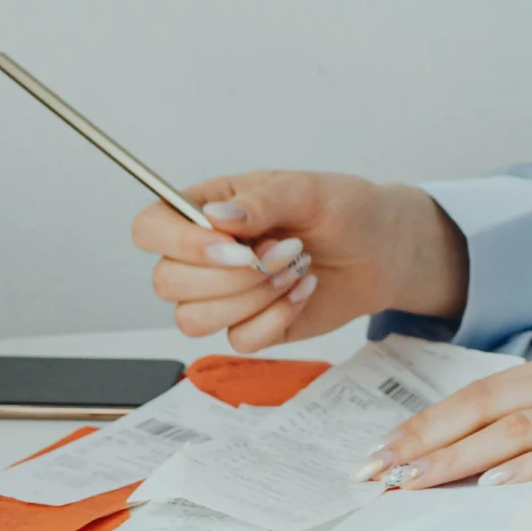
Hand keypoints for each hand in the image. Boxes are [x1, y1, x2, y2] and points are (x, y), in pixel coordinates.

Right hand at [131, 171, 469, 352]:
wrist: (382, 251)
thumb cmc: (344, 210)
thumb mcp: (307, 190)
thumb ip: (261, 201)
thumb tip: (215, 218)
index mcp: (205, 209)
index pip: (150, 228)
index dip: (179, 243)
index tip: (234, 246)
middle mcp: (204, 254)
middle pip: (166, 282)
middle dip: (232, 275)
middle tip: (285, 250)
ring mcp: (223, 294)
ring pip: (193, 319)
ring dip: (252, 298)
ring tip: (296, 268)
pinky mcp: (249, 326)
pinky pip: (237, 341)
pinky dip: (275, 319)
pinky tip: (302, 292)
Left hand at [360, 341, 531, 488]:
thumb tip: (514, 440)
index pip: (480, 393)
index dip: (427, 422)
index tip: (386, 451)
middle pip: (481, 411)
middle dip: (421, 444)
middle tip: (375, 474)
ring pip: (511, 434)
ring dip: (452, 462)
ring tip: (410, 484)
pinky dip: (526, 471)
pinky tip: (490, 487)